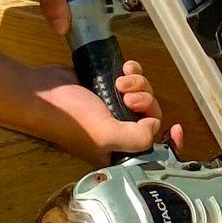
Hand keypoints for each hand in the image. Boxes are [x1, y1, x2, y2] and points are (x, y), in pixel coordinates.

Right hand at [27, 60, 185, 164]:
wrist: (44, 92)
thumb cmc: (71, 119)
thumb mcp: (106, 135)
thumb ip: (137, 138)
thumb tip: (155, 125)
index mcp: (119, 153)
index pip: (153, 153)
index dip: (170, 144)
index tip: (177, 128)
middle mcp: (118, 134)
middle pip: (151, 117)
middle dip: (146, 101)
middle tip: (129, 96)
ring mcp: (114, 110)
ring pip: (144, 95)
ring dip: (138, 84)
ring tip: (120, 82)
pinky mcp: (110, 89)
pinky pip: (133, 80)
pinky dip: (133, 72)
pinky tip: (124, 69)